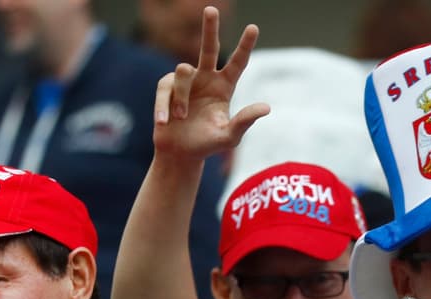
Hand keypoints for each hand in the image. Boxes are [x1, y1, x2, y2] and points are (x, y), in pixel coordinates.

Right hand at [153, 8, 268, 160]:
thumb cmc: (206, 144)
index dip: (245, 46)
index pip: (237, 63)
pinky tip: (164, 121)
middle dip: (210, 28)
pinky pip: (165, 88)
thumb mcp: (228, 137)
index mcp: (224, 86)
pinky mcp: (167, 87)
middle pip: (209, 48)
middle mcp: (206, 78)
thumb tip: (266, 107)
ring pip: (183, 72)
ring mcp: (185, 81)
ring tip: (181, 118)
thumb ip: (244, 122)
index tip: (253, 28)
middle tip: (211, 9)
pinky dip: (164, 105)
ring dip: (182, 97)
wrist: (179, 153)